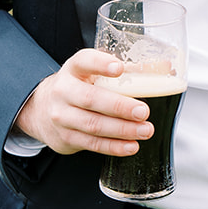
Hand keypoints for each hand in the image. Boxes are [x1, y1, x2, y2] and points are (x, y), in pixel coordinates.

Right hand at [14, 50, 154, 156]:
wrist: (42, 109)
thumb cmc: (79, 86)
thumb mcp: (94, 72)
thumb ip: (127, 69)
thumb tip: (165, 68)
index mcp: (74, 68)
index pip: (84, 61)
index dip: (101, 64)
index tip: (119, 68)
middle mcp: (64, 91)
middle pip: (91, 99)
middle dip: (120, 107)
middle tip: (143, 111)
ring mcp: (62, 116)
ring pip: (93, 125)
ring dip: (122, 130)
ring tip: (145, 130)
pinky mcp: (66, 137)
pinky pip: (92, 144)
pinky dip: (114, 147)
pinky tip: (131, 146)